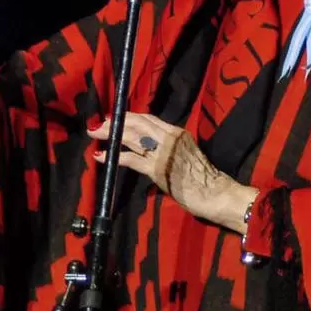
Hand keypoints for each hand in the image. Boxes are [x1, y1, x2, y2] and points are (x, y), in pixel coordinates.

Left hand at [88, 112, 257, 233]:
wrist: (215, 193)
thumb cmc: (203, 177)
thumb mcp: (186, 153)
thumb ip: (168, 146)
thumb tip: (147, 145)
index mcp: (177, 132)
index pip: (149, 119)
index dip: (129, 117)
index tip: (115, 118)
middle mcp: (170, 138)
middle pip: (138, 124)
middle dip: (116, 122)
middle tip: (98, 125)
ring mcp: (163, 153)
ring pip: (132, 137)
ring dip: (111, 135)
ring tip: (96, 134)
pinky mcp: (158, 169)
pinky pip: (131, 159)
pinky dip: (114, 157)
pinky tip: (102, 156)